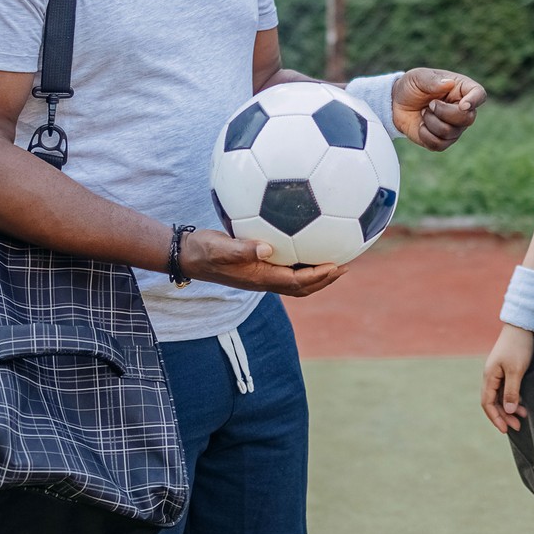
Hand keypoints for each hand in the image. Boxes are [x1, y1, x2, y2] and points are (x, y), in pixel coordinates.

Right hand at [178, 228, 345, 297]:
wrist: (188, 255)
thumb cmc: (202, 250)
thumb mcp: (220, 247)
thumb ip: (242, 249)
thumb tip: (267, 248)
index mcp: (259, 277)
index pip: (295, 281)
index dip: (317, 276)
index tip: (336, 266)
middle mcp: (263, 280)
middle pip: (301, 287)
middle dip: (324, 280)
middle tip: (345, 267)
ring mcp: (260, 276)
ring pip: (295, 281)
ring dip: (316, 275)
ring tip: (334, 262)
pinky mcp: (256, 267)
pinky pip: (286, 270)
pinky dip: (301, 264)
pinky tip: (307, 247)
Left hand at [392, 68, 486, 150]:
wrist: (396, 103)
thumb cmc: (411, 86)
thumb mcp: (418, 77)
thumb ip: (432, 80)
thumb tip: (448, 84)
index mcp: (461, 89)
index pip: (479, 94)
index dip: (475, 101)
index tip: (463, 105)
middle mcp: (462, 109)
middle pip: (467, 118)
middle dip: (444, 113)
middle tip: (430, 104)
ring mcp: (454, 126)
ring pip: (451, 132)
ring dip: (431, 122)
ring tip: (424, 112)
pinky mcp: (443, 140)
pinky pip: (440, 144)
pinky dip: (426, 135)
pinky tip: (421, 126)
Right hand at [480, 325, 533, 433]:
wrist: (522, 326)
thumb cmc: (518, 347)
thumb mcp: (516, 370)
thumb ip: (511, 391)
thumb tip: (508, 411)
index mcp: (489, 377)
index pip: (487, 403)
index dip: (495, 418)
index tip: (505, 430)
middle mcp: (491, 377)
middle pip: (493, 402)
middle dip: (504, 416)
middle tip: (518, 427)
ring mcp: (498, 374)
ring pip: (501, 397)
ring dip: (510, 409)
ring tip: (523, 418)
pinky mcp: (507, 371)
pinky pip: (507, 390)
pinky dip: (514, 399)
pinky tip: (523, 405)